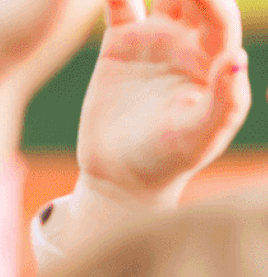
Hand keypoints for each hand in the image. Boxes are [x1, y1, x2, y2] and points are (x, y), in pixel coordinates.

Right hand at [76, 0, 249, 206]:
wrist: (122, 177)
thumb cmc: (168, 161)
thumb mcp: (200, 137)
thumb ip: (225, 101)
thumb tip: (238, 59)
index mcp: (214, 59)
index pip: (219, 17)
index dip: (212, 0)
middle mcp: (189, 41)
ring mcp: (155, 39)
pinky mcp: (121, 44)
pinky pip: (120, 5)